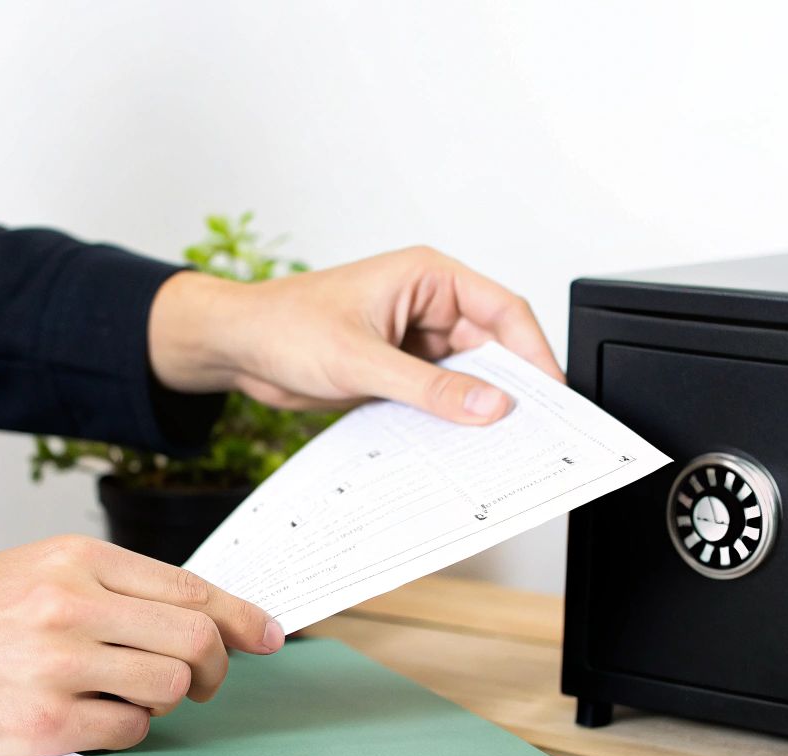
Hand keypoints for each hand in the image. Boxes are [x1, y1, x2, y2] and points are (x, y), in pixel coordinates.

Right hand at [0, 536, 280, 755]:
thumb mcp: (35, 571)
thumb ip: (111, 586)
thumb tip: (198, 611)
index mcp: (75, 560)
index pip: (191, 587)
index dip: (242, 616)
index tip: (267, 634)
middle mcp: (73, 605)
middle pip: (196, 638)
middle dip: (215, 666)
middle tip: (202, 680)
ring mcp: (60, 666)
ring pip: (168, 686)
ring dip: (163, 700)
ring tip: (127, 696)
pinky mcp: (45, 724)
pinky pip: (127, 731)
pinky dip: (124, 731)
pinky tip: (90, 718)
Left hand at [148, 246, 562, 424]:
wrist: (236, 349)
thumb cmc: (283, 326)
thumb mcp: (360, 360)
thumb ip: (428, 387)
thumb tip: (489, 405)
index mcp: (427, 277)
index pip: (503, 310)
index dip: (533, 352)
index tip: (551, 393)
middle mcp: (428, 306)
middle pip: (494, 348)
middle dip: (512, 387)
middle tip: (534, 430)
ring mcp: (414, 341)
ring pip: (469, 378)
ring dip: (480, 408)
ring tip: (501, 445)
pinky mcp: (399, 373)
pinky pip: (440, 398)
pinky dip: (451, 420)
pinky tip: (460, 447)